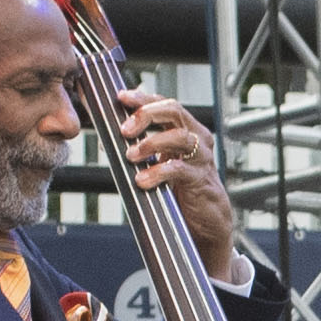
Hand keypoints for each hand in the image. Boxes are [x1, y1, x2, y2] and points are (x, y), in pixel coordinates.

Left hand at [104, 88, 234, 270]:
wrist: (206, 222)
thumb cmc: (183, 190)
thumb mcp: (162, 162)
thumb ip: (144, 144)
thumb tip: (114, 131)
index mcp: (187, 130)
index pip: (165, 103)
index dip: (143, 98)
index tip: (121, 98)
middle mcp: (197, 139)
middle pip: (174, 110)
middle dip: (146, 115)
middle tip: (125, 129)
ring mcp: (201, 158)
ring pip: (179, 136)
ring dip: (151, 142)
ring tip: (131, 156)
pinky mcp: (201, 180)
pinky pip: (179, 169)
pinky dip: (157, 172)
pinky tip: (142, 180)